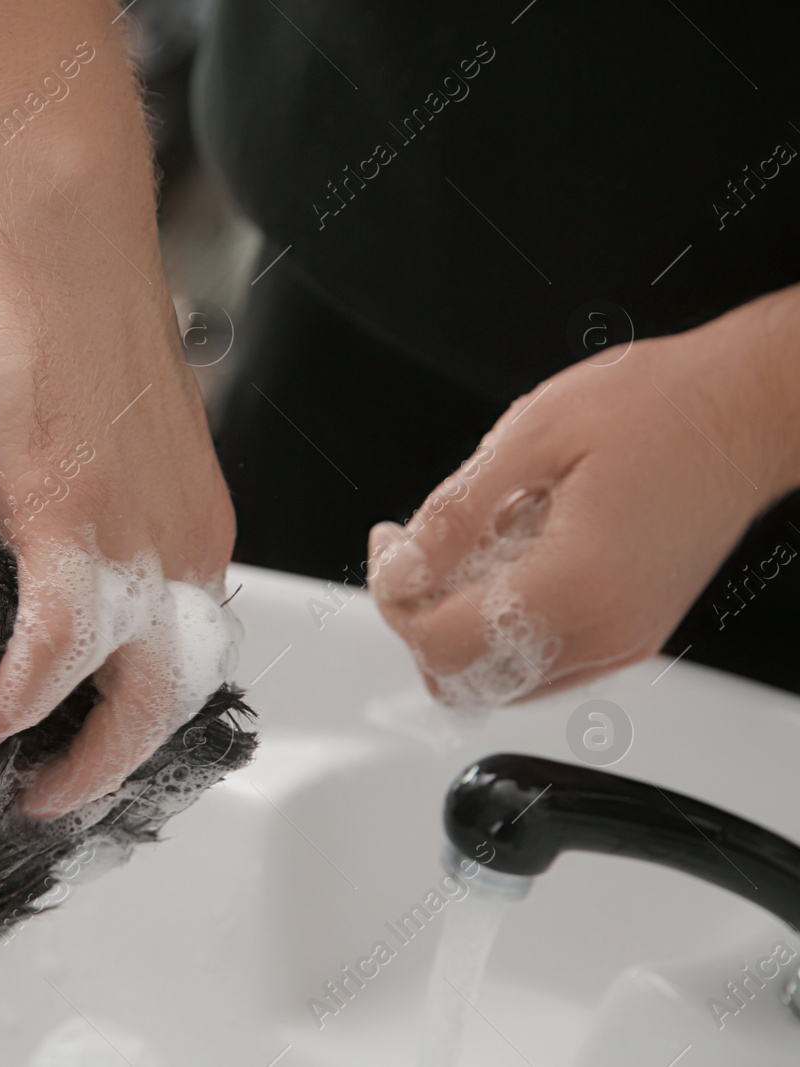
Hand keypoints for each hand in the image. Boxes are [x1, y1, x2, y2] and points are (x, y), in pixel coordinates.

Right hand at [0, 236, 235, 819]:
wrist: (63, 245)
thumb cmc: (73, 321)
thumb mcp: (104, 441)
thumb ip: (90, 509)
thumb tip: (32, 555)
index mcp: (195, 526)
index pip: (187, 651)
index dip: (138, 713)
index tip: (86, 738)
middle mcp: (185, 545)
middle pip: (174, 696)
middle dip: (117, 764)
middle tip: (59, 794)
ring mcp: (136, 540)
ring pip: (130, 697)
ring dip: (75, 759)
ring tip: (14, 776)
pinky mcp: (73, 523)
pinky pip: (56, 654)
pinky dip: (19, 701)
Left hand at [367, 286, 799, 705]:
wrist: (746, 407)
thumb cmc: (659, 406)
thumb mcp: (531, 435)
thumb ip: (455, 513)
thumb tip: (401, 567)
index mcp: (576, 585)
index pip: (440, 641)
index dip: (394, 596)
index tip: (392, 546)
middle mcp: (604, 631)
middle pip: (462, 675)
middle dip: (419, 616)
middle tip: (417, 550)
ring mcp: (622, 641)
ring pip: (497, 679)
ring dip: (458, 624)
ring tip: (471, 548)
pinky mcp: (629, 634)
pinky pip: (538, 662)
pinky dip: (501, 626)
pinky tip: (508, 561)